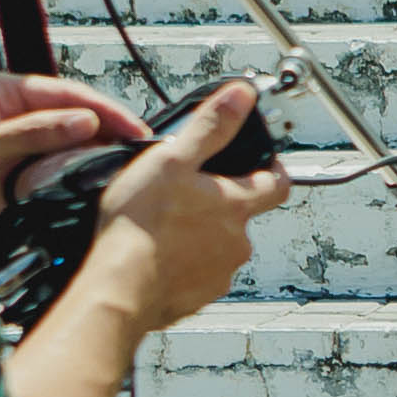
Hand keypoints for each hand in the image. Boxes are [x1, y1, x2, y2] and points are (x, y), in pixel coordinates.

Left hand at [0, 69, 137, 232]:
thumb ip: (35, 131)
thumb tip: (83, 121)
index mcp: (1, 92)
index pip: (63, 93)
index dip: (101, 107)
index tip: (129, 123)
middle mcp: (13, 114)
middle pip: (71, 115)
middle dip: (105, 129)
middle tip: (137, 144)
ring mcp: (19, 144)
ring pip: (69, 143)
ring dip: (93, 152)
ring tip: (123, 161)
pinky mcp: (21, 173)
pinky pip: (59, 168)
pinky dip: (77, 173)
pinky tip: (95, 177)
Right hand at [72, 82, 285, 336]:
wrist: (117, 289)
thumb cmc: (141, 227)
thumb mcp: (173, 159)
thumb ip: (211, 126)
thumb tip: (242, 97)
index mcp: (237, 206)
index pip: (278, 183)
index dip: (273, 168)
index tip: (265, 162)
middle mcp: (237, 244)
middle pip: (242, 215)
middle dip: (221, 202)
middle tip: (188, 191)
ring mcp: (217, 275)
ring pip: (218, 247)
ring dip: (200, 235)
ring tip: (164, 224)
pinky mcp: (194, 299)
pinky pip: (195, 276)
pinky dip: (181, 265)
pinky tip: (155, 255)